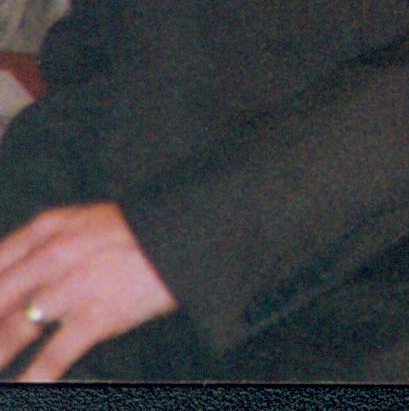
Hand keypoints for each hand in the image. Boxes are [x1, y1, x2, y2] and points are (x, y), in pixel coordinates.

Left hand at [0, 204, 178, 381]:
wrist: (193, 229)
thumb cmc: (140, 229)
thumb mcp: (84, 221)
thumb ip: (45, 244)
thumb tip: (13, 275)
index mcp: (48, 229)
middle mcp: (52, 257)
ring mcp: (72, 288)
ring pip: (12, 332)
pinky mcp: (97, 316)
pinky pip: (54, 355)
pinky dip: (35, 375)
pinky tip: (25, 386)